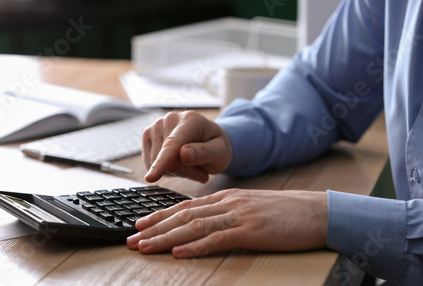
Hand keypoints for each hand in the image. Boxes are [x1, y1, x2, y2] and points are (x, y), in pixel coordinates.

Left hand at [127, 189, 327, 257]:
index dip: (161, 216)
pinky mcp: (252, 230)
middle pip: (184, 216)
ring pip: (194, 226)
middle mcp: (227, 203)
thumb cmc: (285, 213)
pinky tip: (181, 253)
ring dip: (167, 238)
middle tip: (133, 238)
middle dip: (155, 228)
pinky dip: (196, 247)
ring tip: (147, 247)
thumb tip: (205, 226)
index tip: (141, 224)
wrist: (317, 211)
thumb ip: (228, 214)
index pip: (186, 207)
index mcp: (226, 198)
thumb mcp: (251, 208)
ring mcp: (239, 215)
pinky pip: (219, 239)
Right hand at [142, 111, 232, 182]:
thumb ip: (203, 153)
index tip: (151, 177)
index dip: (162, 161)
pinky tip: (178, 164)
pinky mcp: (148, 135)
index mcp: (191, 119)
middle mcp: (170, 118)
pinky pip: (149, 162)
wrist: (209, 141)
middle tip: (201, 172)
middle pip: (166, 157)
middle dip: (183, 171)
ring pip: (155, 162)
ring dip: (174, 172)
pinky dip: (164, 169)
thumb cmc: (216, 147)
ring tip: (191, 166)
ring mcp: (156, 125)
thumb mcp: (220, 153)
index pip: (173, 144)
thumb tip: (184, 154)